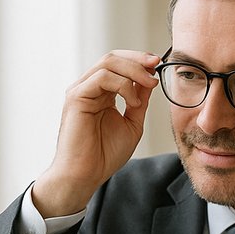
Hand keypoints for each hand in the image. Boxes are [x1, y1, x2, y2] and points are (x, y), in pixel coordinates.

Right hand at [32, 50, 160, 216]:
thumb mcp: (131, 124)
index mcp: (101, 93)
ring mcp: (81, 90)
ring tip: (150, 85)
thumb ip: (138, 101)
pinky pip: (101, 78)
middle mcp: (89, 88)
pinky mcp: (76, 97)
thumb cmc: (104, 155)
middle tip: (156, 64)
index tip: (158, 64)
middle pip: (113, 58)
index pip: (118, 65)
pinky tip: (133, 101)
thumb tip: (149, 81)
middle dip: (138, 59)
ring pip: (108, 63)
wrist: (86, 174)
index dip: (139, 61)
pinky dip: (123, 85)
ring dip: (134, 71)